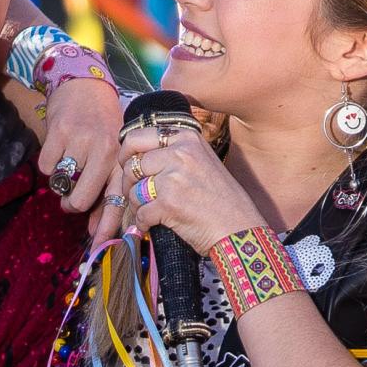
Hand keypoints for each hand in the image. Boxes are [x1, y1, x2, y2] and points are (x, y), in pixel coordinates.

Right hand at [32, 74, 128, 243]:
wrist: (85, 85)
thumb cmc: (103, 124)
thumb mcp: (113, 154)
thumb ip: (105, 191)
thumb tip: (95, 230)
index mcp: (122, 159)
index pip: (116, 201)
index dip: (108, 227)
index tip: (100, 247)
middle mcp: (105, 151)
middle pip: (80, 200)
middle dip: (72, 204)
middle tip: (70, 198)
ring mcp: (81, 141)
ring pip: (61, 184)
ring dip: (61, 180)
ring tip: (69, 162)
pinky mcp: (59, 132)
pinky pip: (46, 167)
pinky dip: (49, 164)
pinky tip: (59, 149)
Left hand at [117, 124, 260, 253]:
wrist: (239, 229)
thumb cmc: (222, 200)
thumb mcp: (202, 161)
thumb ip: (174, 152)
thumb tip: (136, 155)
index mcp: (186, 138)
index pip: (137, 136)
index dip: (126, 153)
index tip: (127, 165)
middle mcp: (180, 153)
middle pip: (132, 165)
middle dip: (128, 183)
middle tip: (135, 194)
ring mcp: (173, 178)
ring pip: (134, 190)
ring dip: (137, 205)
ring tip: (150, 212)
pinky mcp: (169, 204)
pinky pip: (140, 213)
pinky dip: (143, 223)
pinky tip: (153, 225)